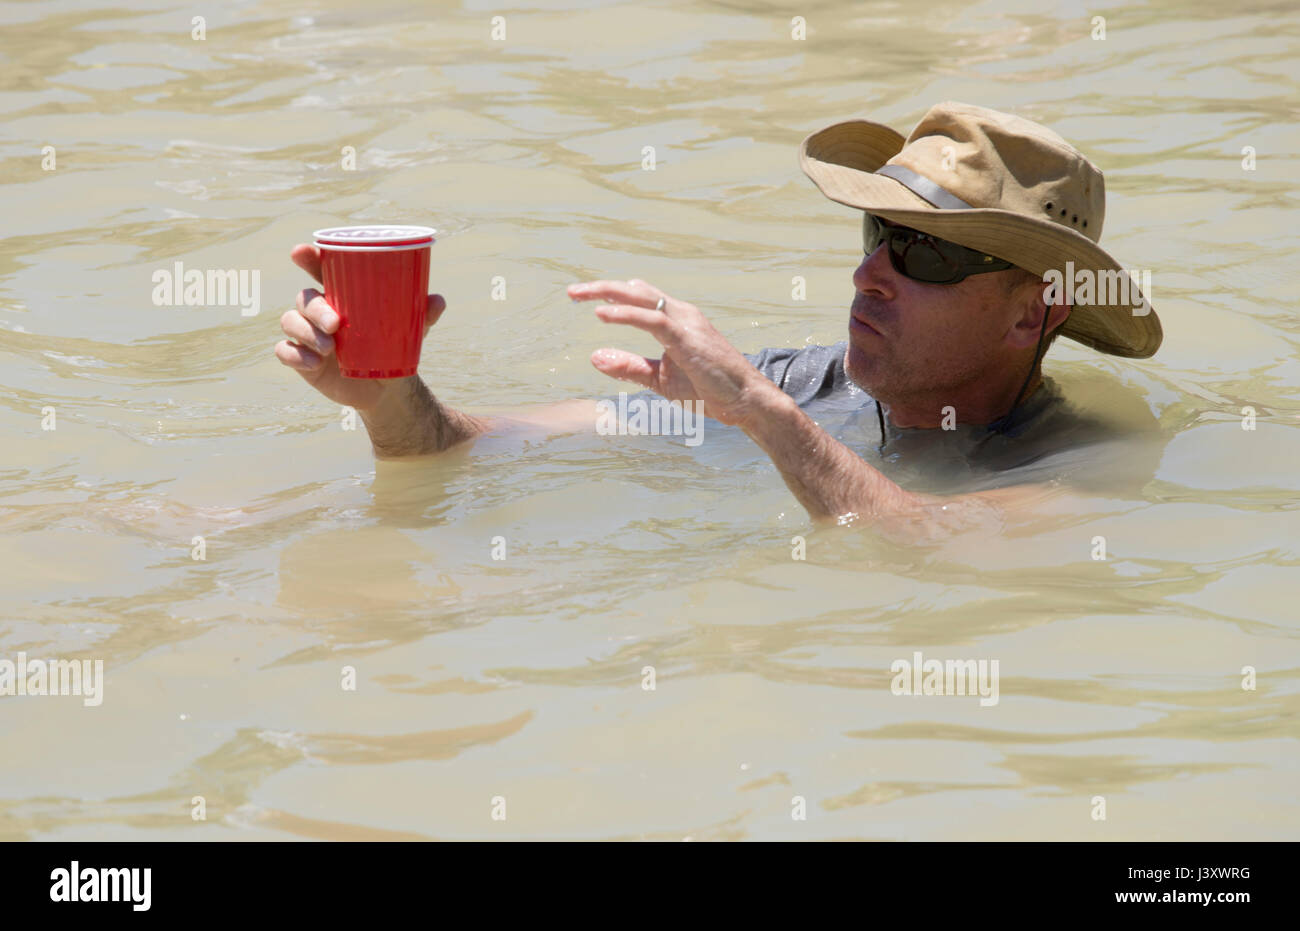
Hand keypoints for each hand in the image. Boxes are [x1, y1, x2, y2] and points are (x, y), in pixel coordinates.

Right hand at [274, 243, 446, 410]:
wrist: (386, 386)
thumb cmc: (394, 346)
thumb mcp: (411, 330)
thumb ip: (422, 314)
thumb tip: (438, 301)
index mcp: (341, 294)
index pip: (319, 269)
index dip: (308, 257)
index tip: (301, 252)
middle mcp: (318, 310)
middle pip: (304, 296)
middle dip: (314, 306)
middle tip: (335, 324)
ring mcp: (307, 334)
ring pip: (290, 321)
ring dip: (305, 332)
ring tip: (329, 348)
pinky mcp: (301, 358)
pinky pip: (284, 351)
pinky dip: (295, 355)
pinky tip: (313, 364)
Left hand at [568, 278, 771, 426]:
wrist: (745, 401)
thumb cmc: (708, 389)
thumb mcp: (659, 379)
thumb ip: (628, 366)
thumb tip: (593, 356)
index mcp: (676, 320)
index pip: (639, 296)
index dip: (611, 293)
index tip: (582, 297)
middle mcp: (681, 313)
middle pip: (635, 290)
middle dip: (602, 287)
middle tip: (571, 291)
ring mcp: (686, 323)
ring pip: (641, 297)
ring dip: (608, 293)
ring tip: (579, 295)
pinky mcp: (688, 338)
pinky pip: (652, 320)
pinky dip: (625, 314)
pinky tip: (602, 314)